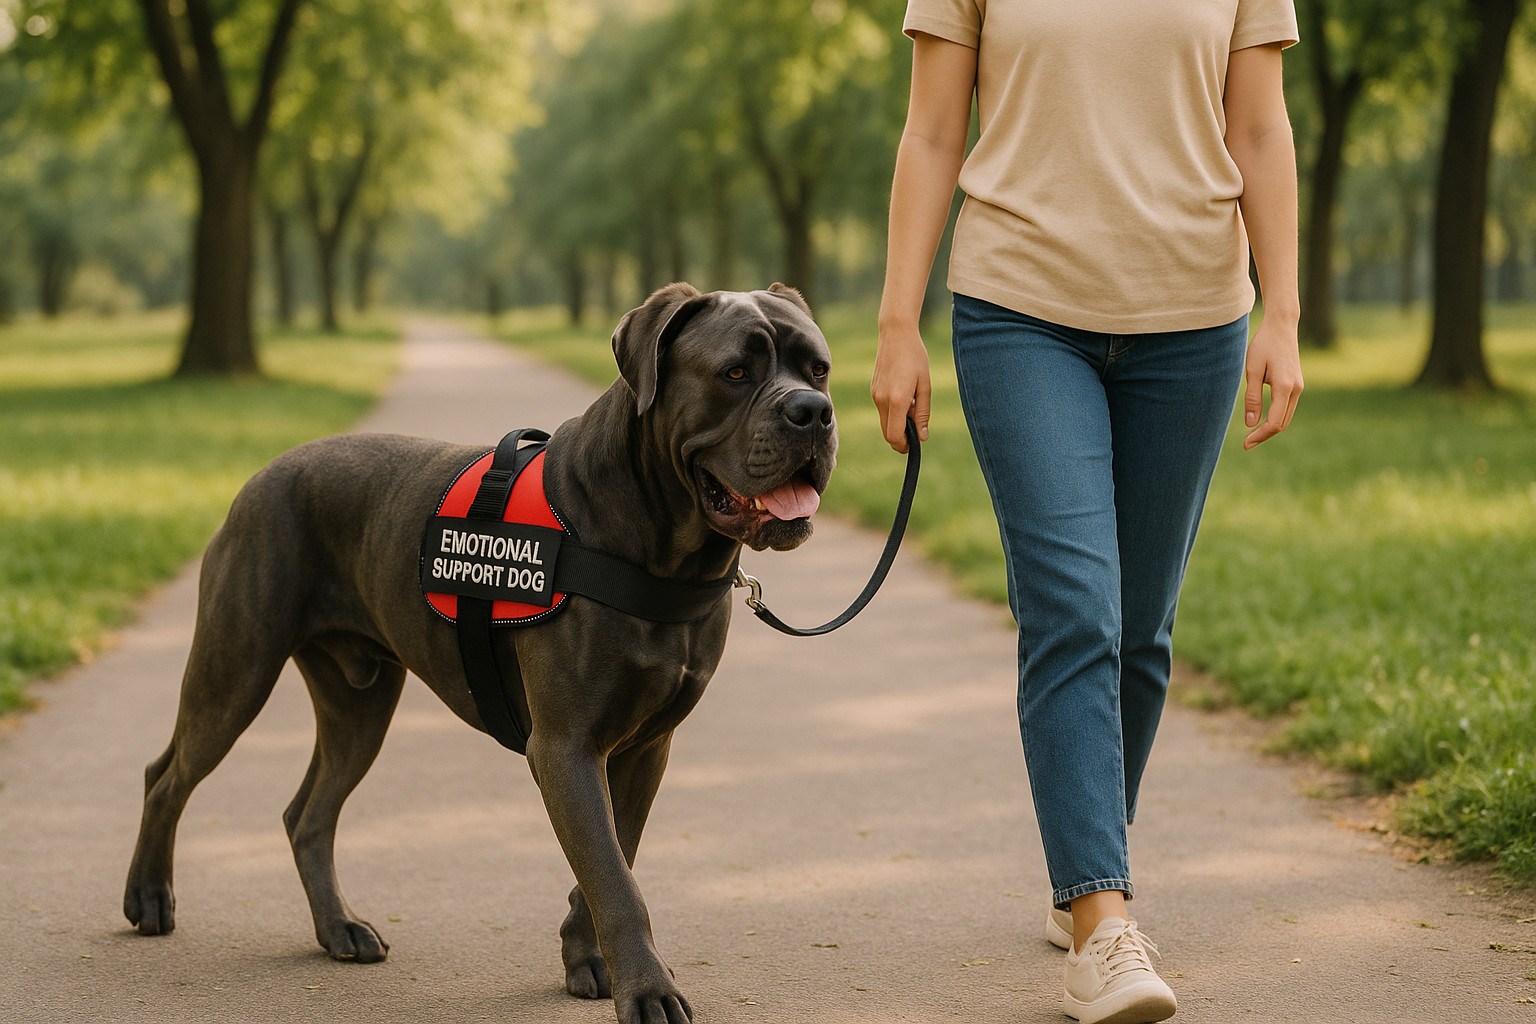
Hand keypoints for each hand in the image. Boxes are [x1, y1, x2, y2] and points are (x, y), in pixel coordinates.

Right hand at [870, 321, 931, 452]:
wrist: (896, 335)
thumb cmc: (915, 357)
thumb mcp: (925, 385)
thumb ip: (923, 413)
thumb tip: (922, 437)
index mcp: (897, 399)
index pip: (894, 436)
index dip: (904, 445)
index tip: (915, 444)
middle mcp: (882, 400)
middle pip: (887, 434)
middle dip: (901, 439)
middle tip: (917, 432)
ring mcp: (875, 395)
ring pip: (885, 423)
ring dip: (898, 424)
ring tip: (914, 406)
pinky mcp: (873, 390)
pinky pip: (883, 410)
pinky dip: (894, 413)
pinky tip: (906, 398)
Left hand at [1242, 316, 1302, 449]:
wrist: (1282, 326)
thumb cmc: (1263, 345)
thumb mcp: (1253, 370)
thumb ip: (1253, 397)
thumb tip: (1251, 424)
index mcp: (1285, 387)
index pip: (1275, 422)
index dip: (1260, 435)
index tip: (1245, 444)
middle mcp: (1296, 389)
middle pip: (1282, 423)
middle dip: (1264, 435)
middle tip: (1246, 444)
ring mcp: (1299, 387)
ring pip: (1286, 417)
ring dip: (1270, 428)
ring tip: (1252, 436)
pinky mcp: (1297, 384)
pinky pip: (1287, 408)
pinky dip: (1276, 418)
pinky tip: (1262, 420)